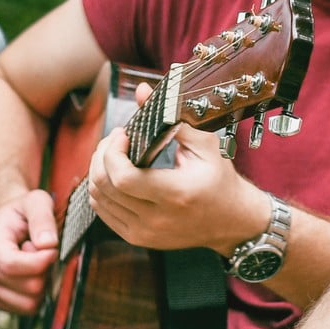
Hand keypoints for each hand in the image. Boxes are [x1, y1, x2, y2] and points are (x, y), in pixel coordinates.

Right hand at [0, 189, 58, 312]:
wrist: (8, 226)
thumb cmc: (24, 213)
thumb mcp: (36, 201)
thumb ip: (43, 217)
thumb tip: (48, 244)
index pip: (12, 264)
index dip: (40, 262)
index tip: (54, 249)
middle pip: (28, 286)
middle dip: (46, 271)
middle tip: (43, 253)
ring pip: (30, 303)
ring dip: (43, 285)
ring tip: (36, 264)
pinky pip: (27, 310)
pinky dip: (37, 296)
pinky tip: (32, 276)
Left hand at [87, 84, 267, 253]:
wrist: (232, 222)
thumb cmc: (220, 181)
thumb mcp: (206, 145)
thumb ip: (172, 118)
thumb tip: (141, 91)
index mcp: (175, 194)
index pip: (123, 178)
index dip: (112, 152)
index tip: (123, 133)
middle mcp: (157, 219)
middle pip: (104, 186)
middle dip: (102, 155)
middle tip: (116, 139)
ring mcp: (144, 232)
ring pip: (98, 199)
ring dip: (98, 170)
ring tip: (114, 154)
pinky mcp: (137, 238)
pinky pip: (103, 212)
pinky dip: (102, 189)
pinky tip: (115, 174)